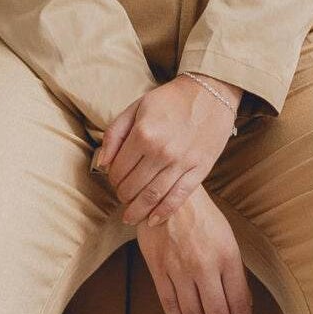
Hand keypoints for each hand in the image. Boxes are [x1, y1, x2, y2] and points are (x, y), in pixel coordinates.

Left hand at [93, 72, 241, 227]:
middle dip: (123, 196)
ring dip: (138, 210)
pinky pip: (178, 197)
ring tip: (131, 216)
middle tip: (123, 198)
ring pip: (152, 197)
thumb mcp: (136, 108)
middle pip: (133, 187)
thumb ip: (114, 134)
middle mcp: (161, 151)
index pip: (118, 170)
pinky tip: (153, 220)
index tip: (115, 181)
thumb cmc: (170, 99)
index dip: (112, 180)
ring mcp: (182, 162)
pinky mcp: (200, 169)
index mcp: (142, 134)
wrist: (210, 93)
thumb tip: (102, 163)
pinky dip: (163, 212)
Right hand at [134, 185, 255, 313]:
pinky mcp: (159, 269)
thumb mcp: (228, 239)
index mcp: (227, 257)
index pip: (239, 302)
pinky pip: (169, 305)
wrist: (169, 196)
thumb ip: (235, 272)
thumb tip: (243, 302)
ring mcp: (179, 269)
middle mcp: (204, 266)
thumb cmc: (202, 216)